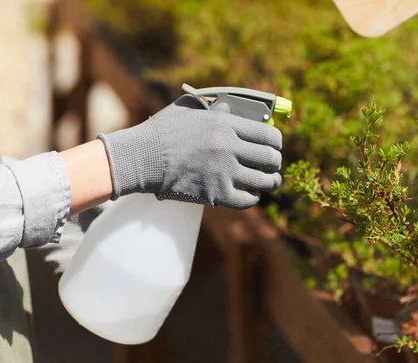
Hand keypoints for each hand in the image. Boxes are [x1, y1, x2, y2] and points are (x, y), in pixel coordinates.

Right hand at [98, 95, 282, 209]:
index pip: (269, 135)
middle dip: (274, 162)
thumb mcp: (190, 108)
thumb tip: (238, 109)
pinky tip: (252, 194)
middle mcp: (229, 147)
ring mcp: (224, 172)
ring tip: (270, 181)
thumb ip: (215, 107)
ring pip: (265, 181)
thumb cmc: (163, 131)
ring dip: (270, 182)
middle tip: (272, 165)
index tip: (274, 146)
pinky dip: (253, 197)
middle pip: (271, 159)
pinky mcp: (216, 194)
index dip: (276, 142)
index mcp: (226, 124)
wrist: (141, 157)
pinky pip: (248, 200)